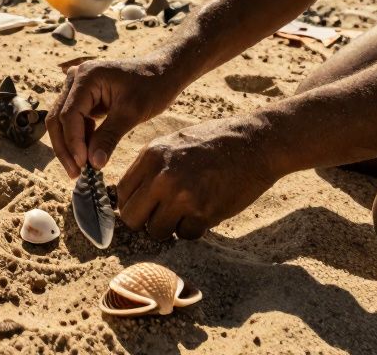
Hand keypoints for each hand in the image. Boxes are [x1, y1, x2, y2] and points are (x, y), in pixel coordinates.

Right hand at [47, 57, 180, 177]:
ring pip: (62, 121)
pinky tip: (90, 152)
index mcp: (87, 77)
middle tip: (76, 173)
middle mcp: (76, 78)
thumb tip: (93, 164)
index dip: (73, 142)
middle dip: (65, 148)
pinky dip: (79, 138)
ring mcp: (77, 87)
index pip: (69, 115)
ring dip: (70, 145)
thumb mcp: (131, 113)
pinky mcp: (83, 97)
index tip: (83, 165)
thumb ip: (109, 137)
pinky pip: (73, 121)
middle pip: (58, 119)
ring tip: (83, 167)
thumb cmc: (152, 87)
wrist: (163, 73)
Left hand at [117, 118, 279, 239]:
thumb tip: (129, 197)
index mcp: (151, 156)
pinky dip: (194, 229)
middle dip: (144, 222)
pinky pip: (185, 235)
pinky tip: (206, 210)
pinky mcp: (203, 213)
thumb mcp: (173, 143)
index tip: (143, 208)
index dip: (131, 204)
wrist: (255, 143)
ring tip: (187, 211)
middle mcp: (162, 177)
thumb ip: (150, 167)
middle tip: (161, 216)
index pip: (121, 193)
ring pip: (157, 232)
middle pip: (132, 218)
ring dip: (170, 227)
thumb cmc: (215, 142)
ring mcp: (182, 196)